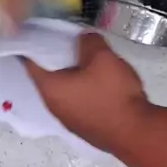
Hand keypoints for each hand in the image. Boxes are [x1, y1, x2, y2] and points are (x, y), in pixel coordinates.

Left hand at [25, 33, 150, 153]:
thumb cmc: (113, 94)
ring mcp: (69, 122)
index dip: (35, 44)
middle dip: (57, 61)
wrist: (136, 134)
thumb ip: (89, 41)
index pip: (30, 62)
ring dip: (73, 78)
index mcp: (50, 89)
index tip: (44, 33)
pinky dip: (84, 92)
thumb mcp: (102, 56)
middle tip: (70, 44)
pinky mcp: (85, 130)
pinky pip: (78, 104)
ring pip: (65, 92)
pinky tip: (98, 86)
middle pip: (49, 78)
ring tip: (87, 63)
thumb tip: (84, 39)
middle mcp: (53, 107)